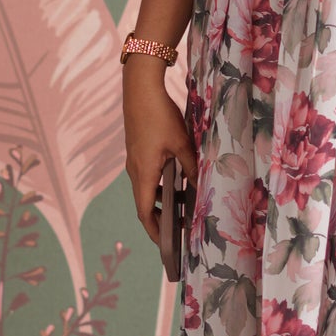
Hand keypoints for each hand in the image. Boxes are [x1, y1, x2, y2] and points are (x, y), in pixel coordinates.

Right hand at [123, 69, 197, 246]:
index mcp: (143, 173)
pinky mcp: (137, 151)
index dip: (155, 231)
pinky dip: (161, 184)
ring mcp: (134, 161)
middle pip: (145, 204)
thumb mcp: (181, 144)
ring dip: (163, 200)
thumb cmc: (160, 117)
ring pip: (147, 189)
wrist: (140, 90)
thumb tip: (201, 188)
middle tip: (180, 228)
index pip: (146, 213)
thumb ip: (191, 167)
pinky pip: (147, 176)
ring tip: (184, 204)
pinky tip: (178, 178)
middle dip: (161, 219)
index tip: (167, 245)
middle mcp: (135, 171)